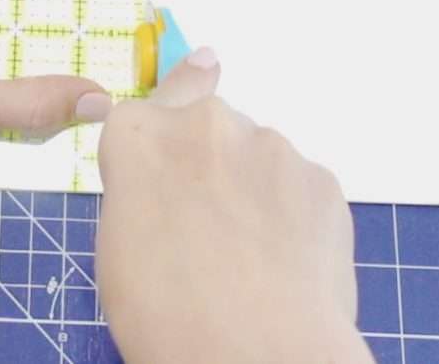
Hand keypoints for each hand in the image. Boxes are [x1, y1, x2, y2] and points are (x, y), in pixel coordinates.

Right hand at [96, 49, 371, 363]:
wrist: (252, 350)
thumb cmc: (164, 309)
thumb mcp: (117, 242)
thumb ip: (141, 189)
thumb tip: (164, 185)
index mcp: (139, 136)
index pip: (149, 99)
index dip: (165, 113)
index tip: (187, 101)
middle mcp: (204, 124)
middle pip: (207, 126)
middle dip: (208, 160)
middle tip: (209, 222)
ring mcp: (269, 146)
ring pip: (257, 157)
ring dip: (252, 189)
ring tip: (249, 254)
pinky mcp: (320, 177)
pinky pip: (299, 187)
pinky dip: (293, 215)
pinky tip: (285, 260)